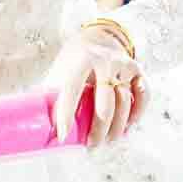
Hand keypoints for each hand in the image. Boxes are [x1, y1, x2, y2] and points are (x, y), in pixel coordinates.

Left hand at [47, 26, 148, 146]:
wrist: (99, 36)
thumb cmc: (75, 59)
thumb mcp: (61, 68)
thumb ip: (52, 91)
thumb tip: (39, 122)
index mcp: (81, 60)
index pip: (72, 90)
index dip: (66, 114)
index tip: (62, 135)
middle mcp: (104, 62)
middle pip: (105, 103)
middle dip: (99, 129)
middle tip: (92, 145)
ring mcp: (124, 66)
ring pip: (125, 103)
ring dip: (118, 127)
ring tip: (108, 141)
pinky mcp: (138, 70)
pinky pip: (143, 96)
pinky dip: (137, 114)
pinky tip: (128, 126)